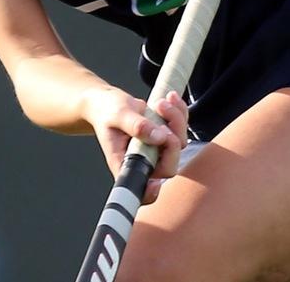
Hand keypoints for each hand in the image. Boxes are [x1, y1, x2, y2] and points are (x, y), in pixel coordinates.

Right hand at [83, 88, 188, 203]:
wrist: (108, 102)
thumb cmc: (107, 111)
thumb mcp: (118, 114)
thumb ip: (137, 126)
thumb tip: (159, 137)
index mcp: (125, 164)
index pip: (139, 190)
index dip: (149, 192)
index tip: (155, 182)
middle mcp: (143, 162)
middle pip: (169, 166)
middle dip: (171, 140)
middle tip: (160, 118)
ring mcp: (157, 151)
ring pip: (179, 144)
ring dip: (176, 119)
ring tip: (160, 102)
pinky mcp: (166, 138)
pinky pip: (182, 129)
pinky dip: (180, 112)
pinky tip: (169, 98)